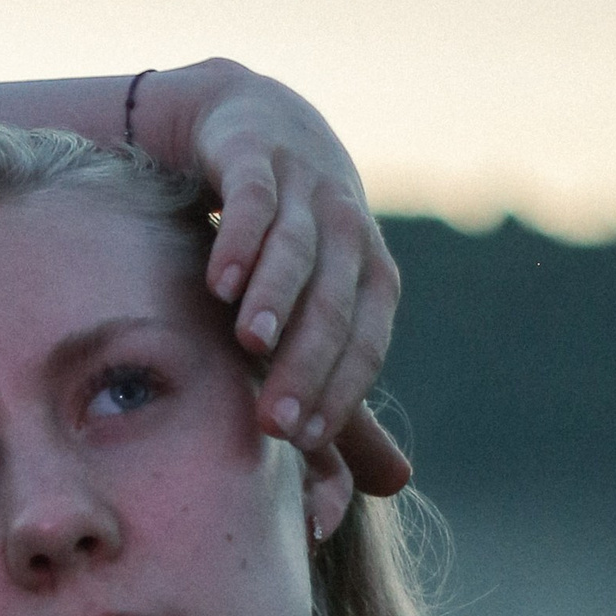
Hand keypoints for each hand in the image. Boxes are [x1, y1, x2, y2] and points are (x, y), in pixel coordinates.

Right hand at [150, 59, 410, 498]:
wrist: (247, 127)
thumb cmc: (282, 247)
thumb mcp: (313, 318)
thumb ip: (342, 398)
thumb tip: (396, 488)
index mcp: (371, 277)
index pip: (366, 344)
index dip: (340, 394)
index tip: (304, 445)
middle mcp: (348, 230)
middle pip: (335, 306)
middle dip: (307, 366)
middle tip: (274, 425)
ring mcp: (304, 187)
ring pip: (298, 249)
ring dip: (278, 298)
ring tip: (252, 344)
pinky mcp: (256, 152)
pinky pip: (253, 197)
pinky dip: (242, 238)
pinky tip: (219, 281)